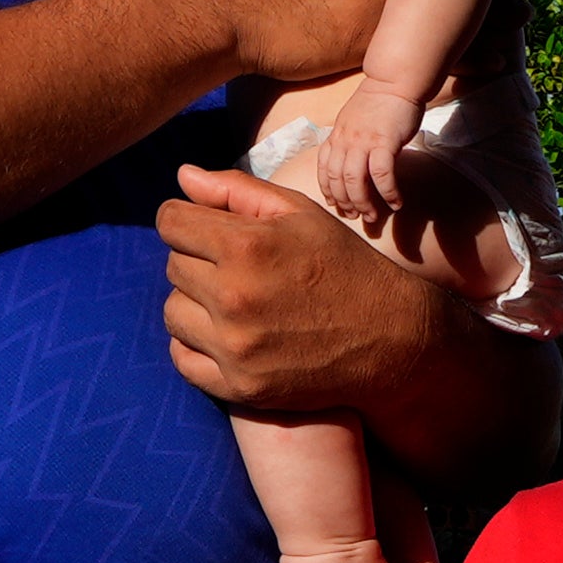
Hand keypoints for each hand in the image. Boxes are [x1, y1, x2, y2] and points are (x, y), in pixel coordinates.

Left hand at [162, 165, 431, 411]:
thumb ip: (237, 190)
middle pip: (173, 265)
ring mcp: (235, 347)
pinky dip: (194, 346)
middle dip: (197, 260)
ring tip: (232, 303)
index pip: (171, 221)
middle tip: (235, 268)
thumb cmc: (343, 266)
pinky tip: (225, 336)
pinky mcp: (239, 386)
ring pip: (172, 312)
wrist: (391, 340)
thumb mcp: (300, 214)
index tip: (204, 229)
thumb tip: (182, 176)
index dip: (185, 219)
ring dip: (194, 304)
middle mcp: (235, 297)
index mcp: (247, 247)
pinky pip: (181, 359)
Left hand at [308, 99, 421, 233]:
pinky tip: (397, 202)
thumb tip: (350, 162)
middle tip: (357, 217)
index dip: (328, 192)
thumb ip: (348, 140)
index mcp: (337, 136)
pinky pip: (382, 175)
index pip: (324, 170)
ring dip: (364, 203)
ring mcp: (363, 141)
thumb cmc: (378, 101)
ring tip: (374, 216)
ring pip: (355, 181)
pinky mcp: (384, 142)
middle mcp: (345, 141)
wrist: (394, 80)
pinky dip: (388, 192)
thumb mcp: (352, 121)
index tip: (337, 206)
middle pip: (337, 181)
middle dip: (346, 204)